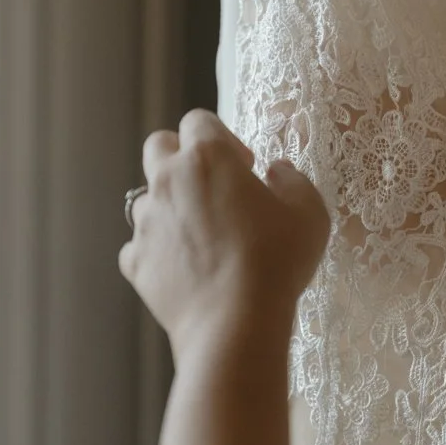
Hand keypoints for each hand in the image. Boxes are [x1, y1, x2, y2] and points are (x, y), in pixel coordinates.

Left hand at [119, 111, 329, 359]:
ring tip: (202, 235)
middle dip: (181, 156)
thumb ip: (293, 180)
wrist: (234, 324)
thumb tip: (276, 172)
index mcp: (208, 157)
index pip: (199, 120)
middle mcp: (167, 181)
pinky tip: (186, 269)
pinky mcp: (135, 262)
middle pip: (158, 145)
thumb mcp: (310, 213)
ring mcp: (146, 223)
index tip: (245, 166)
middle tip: (213, 186)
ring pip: (146, 198)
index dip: (223, 137)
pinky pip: (139, 246)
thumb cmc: (276, 262)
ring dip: (169, 206)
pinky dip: (158, 251)